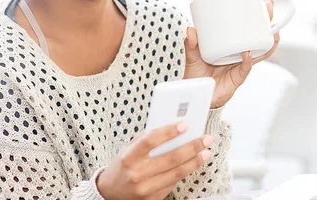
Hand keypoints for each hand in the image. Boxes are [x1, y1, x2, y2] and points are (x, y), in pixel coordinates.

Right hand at [96, 123, 212, 199]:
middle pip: (171, 158)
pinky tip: (192, 164)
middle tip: (206, 139)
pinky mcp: (152, 199)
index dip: (168, 132)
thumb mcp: (128, 149)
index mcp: (128, 157)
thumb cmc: (122, 166)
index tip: (185, 125)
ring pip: (177, 173)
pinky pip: (173, 183)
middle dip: (192, 147)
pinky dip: (184, 172)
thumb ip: (146, 138)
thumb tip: (171, 127)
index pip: (150, 141)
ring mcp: (145, 189)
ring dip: (195, 162)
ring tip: (205, 152)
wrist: (109, 193)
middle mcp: (137, 174)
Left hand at [184, 0, 279, 108]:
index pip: (247, 30)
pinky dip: (247, 60)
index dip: (256, 18)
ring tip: (272, 30)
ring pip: (260, 52)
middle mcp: (240, 54)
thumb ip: (191, 44)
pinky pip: (246, 68)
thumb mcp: (192, 56)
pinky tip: (247, 52)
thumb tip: (190, 29)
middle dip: (268, 23)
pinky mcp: (238, 77)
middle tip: (269, 8)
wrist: (196, 95)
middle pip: (259, 37)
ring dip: (268, 41)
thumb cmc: (197, 75)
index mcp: (232, 46)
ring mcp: (241, 65)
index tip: (261, 3)